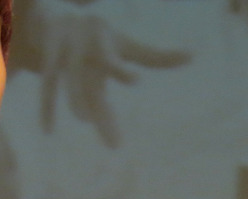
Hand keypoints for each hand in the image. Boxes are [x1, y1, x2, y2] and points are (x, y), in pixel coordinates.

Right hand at [37, 12, 189, 146]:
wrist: (52, 12)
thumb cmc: (100, 35)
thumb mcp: (126, 44)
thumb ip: (157, 56)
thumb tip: (195, 54)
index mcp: (107, 44)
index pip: (116, 59)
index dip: (123, 68)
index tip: (135, 80)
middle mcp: (85, 47)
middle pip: (96, 71)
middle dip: (103, 85)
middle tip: (118, 103)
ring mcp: (64, 53)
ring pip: (69, 78)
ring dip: (74, 96)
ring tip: (84, 119)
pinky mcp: (46, 61)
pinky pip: (46, 88)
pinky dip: (46, 109)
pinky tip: (48, 131)